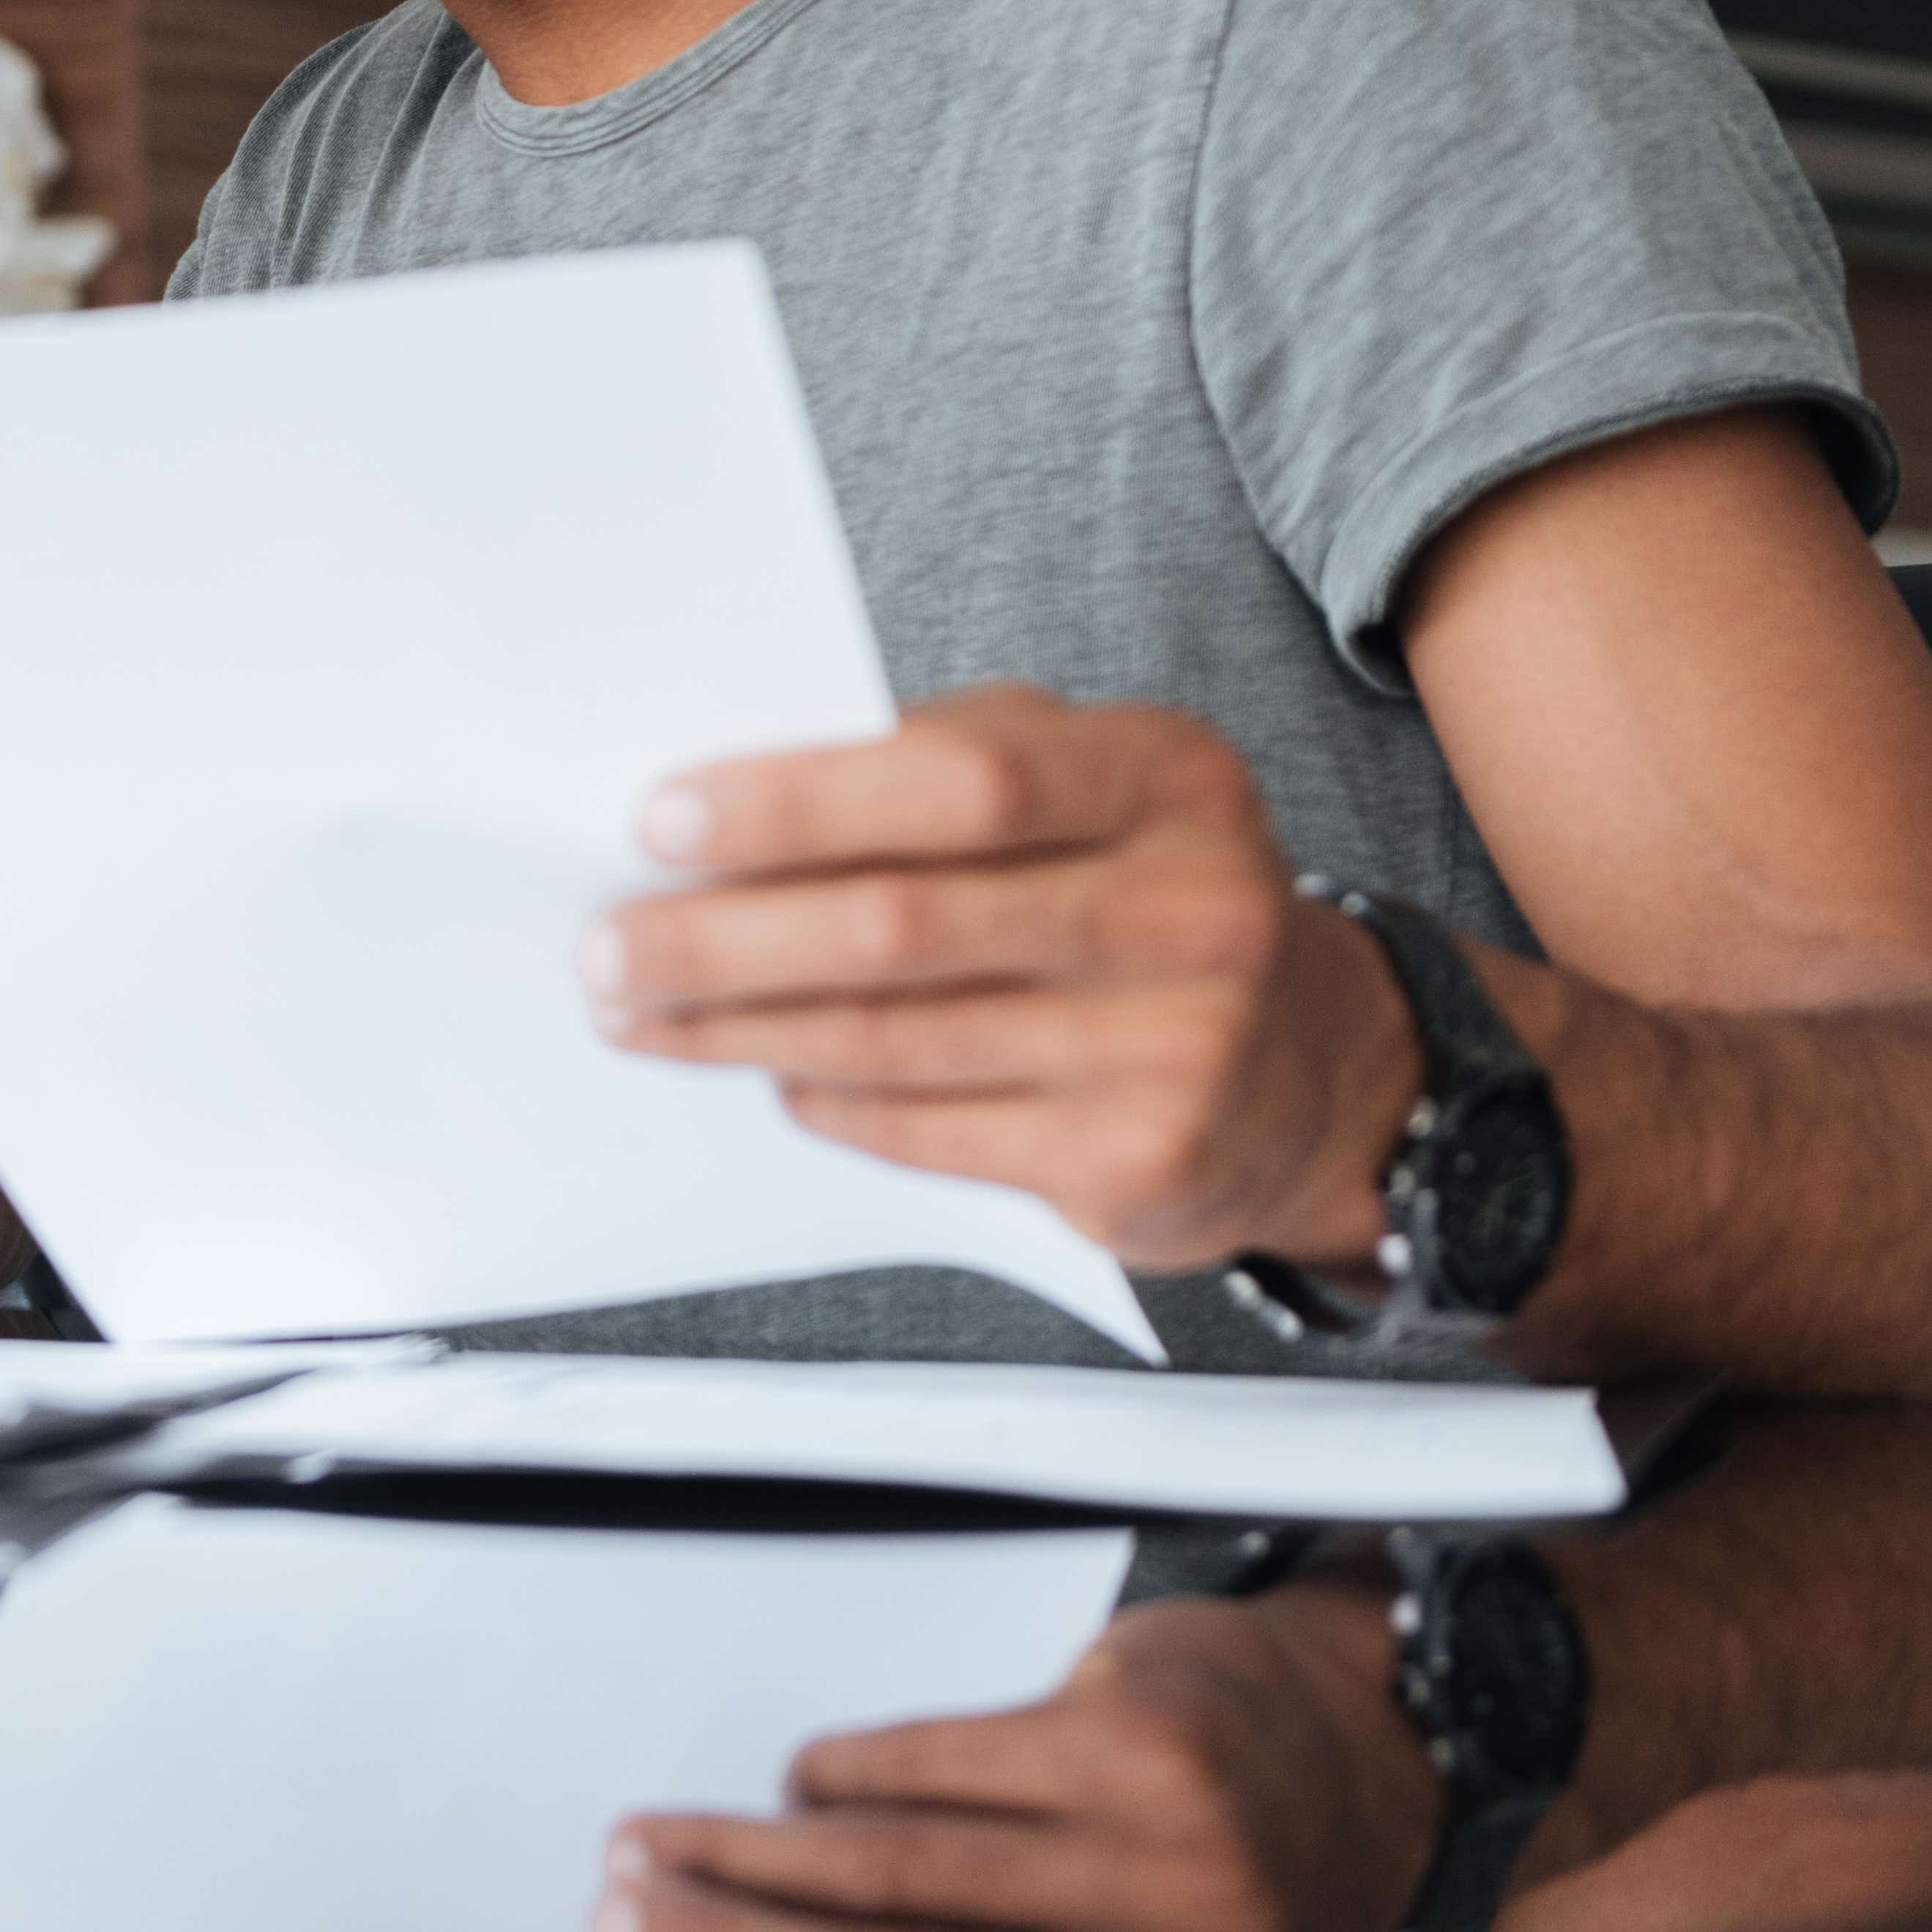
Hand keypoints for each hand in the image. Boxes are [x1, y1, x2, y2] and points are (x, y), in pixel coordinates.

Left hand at [589, 688, 1419, 1272]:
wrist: (1323, 1071)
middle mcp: (1191, 909)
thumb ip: (941, 768)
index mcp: (1167, 778)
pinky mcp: (1138, 1163)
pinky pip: (925, 1128)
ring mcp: (1175, 1047)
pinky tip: (765, 1072)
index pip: (962, 778)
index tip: (661, 822)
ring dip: (737, 1028)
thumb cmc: (1151, 897)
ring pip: (891, 1039)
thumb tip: (728, 809)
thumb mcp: (1093, 787)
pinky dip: (823, 1098)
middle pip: (903, 923)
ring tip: (639, 1012)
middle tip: (608, 944)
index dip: (797, 802)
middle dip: (722, 938)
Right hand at [601, 1581, 1440, 1931]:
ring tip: (660, 1847)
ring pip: (896, 1865)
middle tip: (625, 1918)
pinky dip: (841, 1778)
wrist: (1369, 1768)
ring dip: (746, 1859)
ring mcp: (1169, 1865)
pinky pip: (932, 1758)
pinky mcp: (1141, 1742)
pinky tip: (809, 1788)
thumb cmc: (1219, 1923)